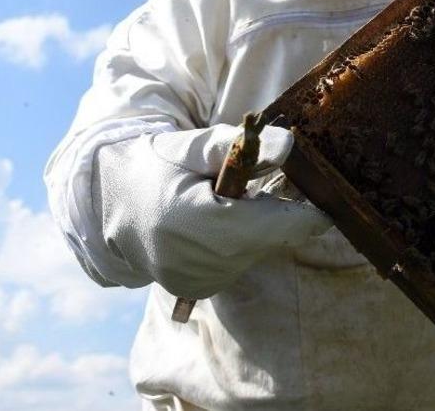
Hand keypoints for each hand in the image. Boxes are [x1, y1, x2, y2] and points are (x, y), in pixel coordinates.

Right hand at [93, 124, 330, 298]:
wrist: (112, 201)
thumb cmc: (158, 164)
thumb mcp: (192, 145)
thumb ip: (241, 147)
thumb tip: (291, 146)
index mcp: (191, 221)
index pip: (274, 226)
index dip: (306, 213)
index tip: (322, 195)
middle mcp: (193, 262)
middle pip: (270, 238)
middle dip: (276, 212)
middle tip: (252, 187)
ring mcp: (194, 281)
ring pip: (258, 250)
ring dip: (256, 226)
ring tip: (224, 203)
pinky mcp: (196, 289)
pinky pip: (241, 261)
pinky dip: (239, 241)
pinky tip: (215, 224)